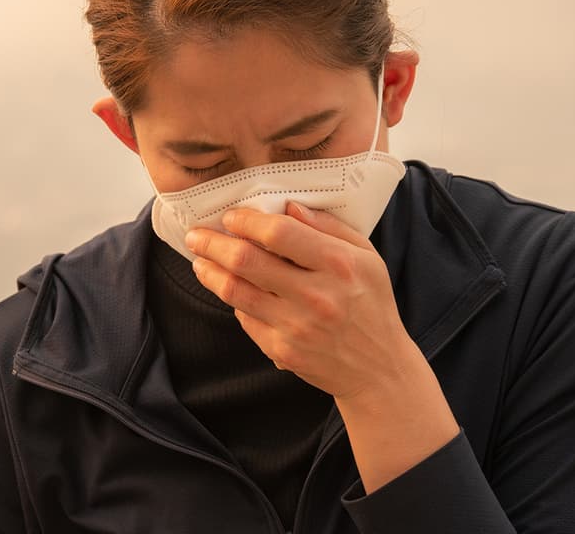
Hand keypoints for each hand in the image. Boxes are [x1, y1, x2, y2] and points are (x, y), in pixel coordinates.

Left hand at [184, 201, 417, 399]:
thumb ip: (328, 227)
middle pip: (246, 261)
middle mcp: (316, 296)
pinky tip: (230, 287)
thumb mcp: (366, 257)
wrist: (379, 370)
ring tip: (200, 259)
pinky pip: (244, 317)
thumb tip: (288, 205)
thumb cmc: (371, 305)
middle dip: (212, 243)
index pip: (279, 233)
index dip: (247, 221)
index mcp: (339, 265)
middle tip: (196, 235)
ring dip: (209, 271)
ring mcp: (296, 326)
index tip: (231, 217)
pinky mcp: (281, 350)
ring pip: (234, 290)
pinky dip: (233, 299)